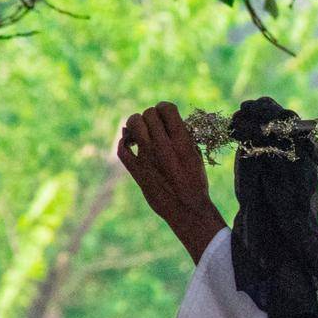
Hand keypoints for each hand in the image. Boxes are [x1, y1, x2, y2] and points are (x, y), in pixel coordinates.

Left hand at [118, 101, 227, 262]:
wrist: (187, 209)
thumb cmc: (196, 181)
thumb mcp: (196, 154)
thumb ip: (182, 136)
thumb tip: (166, 121)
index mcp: (182, 141)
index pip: (166, 108)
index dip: (165, 108)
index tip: (166, 115)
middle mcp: (163, 147)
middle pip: (148, 114)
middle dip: (151, 116)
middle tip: (154, 126)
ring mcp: (148, 158)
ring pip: (133, 124)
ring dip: (136, 124)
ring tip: (141, 132)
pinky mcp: (137, 171)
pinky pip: (122, 149)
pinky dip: (123, 143)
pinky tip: (130, 144)